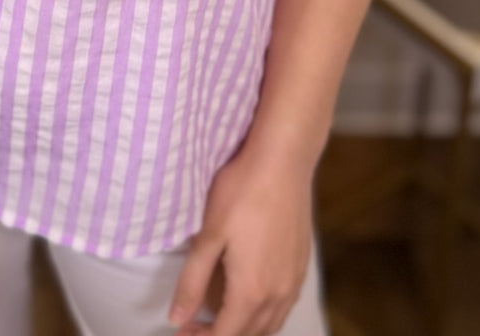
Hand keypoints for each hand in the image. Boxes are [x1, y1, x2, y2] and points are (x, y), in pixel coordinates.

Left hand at [168, 142, 316, 334]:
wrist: (283, 160)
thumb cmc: (242, 191)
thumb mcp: (209, 235)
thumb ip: (192, 281)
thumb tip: (177, 318)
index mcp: (251, 291)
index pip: (226, 335)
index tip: (182, 330)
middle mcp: (278, 294)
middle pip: (249, 335)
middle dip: (221, 335)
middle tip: (195, 323)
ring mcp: (294, 280)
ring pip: (270, 324)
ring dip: (245, 329)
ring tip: (220, 315)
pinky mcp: (302, 265)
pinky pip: (284, 306)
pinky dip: (265, 315)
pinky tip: (251, 296)